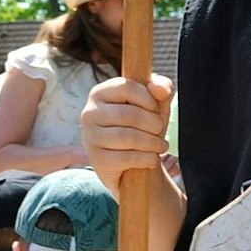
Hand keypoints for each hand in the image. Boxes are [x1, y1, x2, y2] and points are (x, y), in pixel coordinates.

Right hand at [81, 74, 173, 196]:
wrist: (129, 164)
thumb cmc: (141, 127)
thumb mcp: (153, 105)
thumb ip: (161, 88)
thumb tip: (160, 88)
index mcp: (100, 93)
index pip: (127, 87)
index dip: (149, 99)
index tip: (156, 110)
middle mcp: (90, 113)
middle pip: (130, 114)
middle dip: (154, 124)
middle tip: (160, 131)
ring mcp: (91, 138)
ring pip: (129, 137)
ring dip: (153, 143)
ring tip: (160, 146)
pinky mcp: (97, 160)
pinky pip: (128, 158)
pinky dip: (147, 159)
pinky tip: (152, 159)